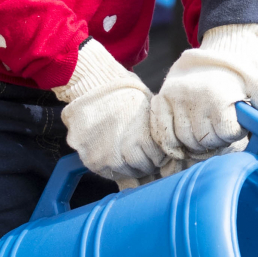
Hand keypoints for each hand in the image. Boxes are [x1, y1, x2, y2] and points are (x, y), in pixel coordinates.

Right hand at [55, 38, 167, 181]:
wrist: (92, 84)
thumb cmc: (125, 93)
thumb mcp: (148, 109)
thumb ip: (155, 133)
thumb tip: (168, 153)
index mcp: (141, 140)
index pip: (158, 161)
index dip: (158, 154)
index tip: (155, 148)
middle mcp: (122, 153)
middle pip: (142, 169)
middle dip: (145, 161)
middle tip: (141, 150)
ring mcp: (103, 159)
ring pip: (124, 173)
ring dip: (128, 165)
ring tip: (126, 149)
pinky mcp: (89, 160)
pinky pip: (106, 172)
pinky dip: (111, 164)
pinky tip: (112, 150)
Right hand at [149, 24, 257, 158]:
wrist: (224, 45)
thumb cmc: (244, 69)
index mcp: (218, 95)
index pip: (227, 134)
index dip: (235, 132)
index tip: (236, 122)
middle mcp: (193, 97)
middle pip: (205, 140)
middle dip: (217, 139)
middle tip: (221, 126)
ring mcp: (175, 98)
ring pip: (186, 140)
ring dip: (198, 142)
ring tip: (207, 127)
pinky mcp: (162, 98)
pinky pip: (164, 133)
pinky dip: (173, 143)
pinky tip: (183, 144)